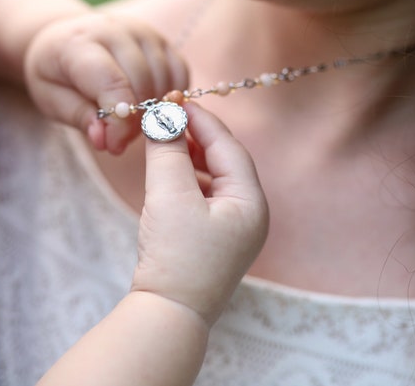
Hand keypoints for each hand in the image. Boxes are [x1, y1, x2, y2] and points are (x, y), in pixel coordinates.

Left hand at [24, 12, 187, 153]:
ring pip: (164, 80)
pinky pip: (179, 74)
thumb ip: (79, 117)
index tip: (114, 145)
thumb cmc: (56, 72)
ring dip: (153, 112)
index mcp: (79, 42)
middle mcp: (115, 30)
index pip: (112, 82)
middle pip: (143, 82)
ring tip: (129, 127)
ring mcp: (143, 32)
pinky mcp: (162, 40)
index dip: (119, 121)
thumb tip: (104, 139)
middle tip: (119, 142)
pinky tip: (149, 111)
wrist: (65, 39)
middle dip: (135, 121)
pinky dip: (170, 99)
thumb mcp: (51, 98)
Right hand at [131, 103, 268, 325]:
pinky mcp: (213, 242)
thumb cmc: (175, 257)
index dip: (201, 119)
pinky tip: (166, 175)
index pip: (228, 147)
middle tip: (165, 116)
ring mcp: (233, 231)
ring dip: (188, 158)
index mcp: (251, 202)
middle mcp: (249, 215)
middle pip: (223, 161)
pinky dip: (185, 181)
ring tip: (163, 141)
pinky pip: (203, 198)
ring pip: (212, 179)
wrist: (168, 315)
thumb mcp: (169, 196)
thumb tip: (163, 117)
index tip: (174, 98)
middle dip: (194, 137)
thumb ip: (168, 150)